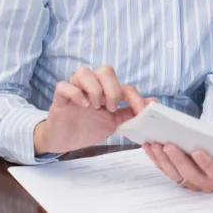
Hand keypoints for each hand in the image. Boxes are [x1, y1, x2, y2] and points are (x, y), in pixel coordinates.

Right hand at [33, 65, 148, 154]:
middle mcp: (91, 86)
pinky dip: (75, 93)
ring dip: (94, 88)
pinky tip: (82, 105)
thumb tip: (152, 102)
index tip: (140, 112)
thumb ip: (130, 112)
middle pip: (105, 70)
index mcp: (106, 90)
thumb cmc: (89, 128)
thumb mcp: (113, 123)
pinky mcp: (60, 98)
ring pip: (84, 71)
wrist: (66, 142)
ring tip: (95, 107)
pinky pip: (64, 85)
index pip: (124, 86)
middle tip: (111, 107)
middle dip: (113, 88)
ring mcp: (75, 90)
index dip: (135, 98)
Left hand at [143, 141, 212, 191]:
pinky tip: (150, 147)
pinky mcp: (180, 179)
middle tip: (168, 145)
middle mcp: (208, 183)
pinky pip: (167, 171)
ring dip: (164, 159)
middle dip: (178, 159)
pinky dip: (157, 159)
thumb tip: (201, 133)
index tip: (196, 151)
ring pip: (175, 174)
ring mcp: (192, 183)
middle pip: (191, 174)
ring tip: (156, 144)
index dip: (206, 162)